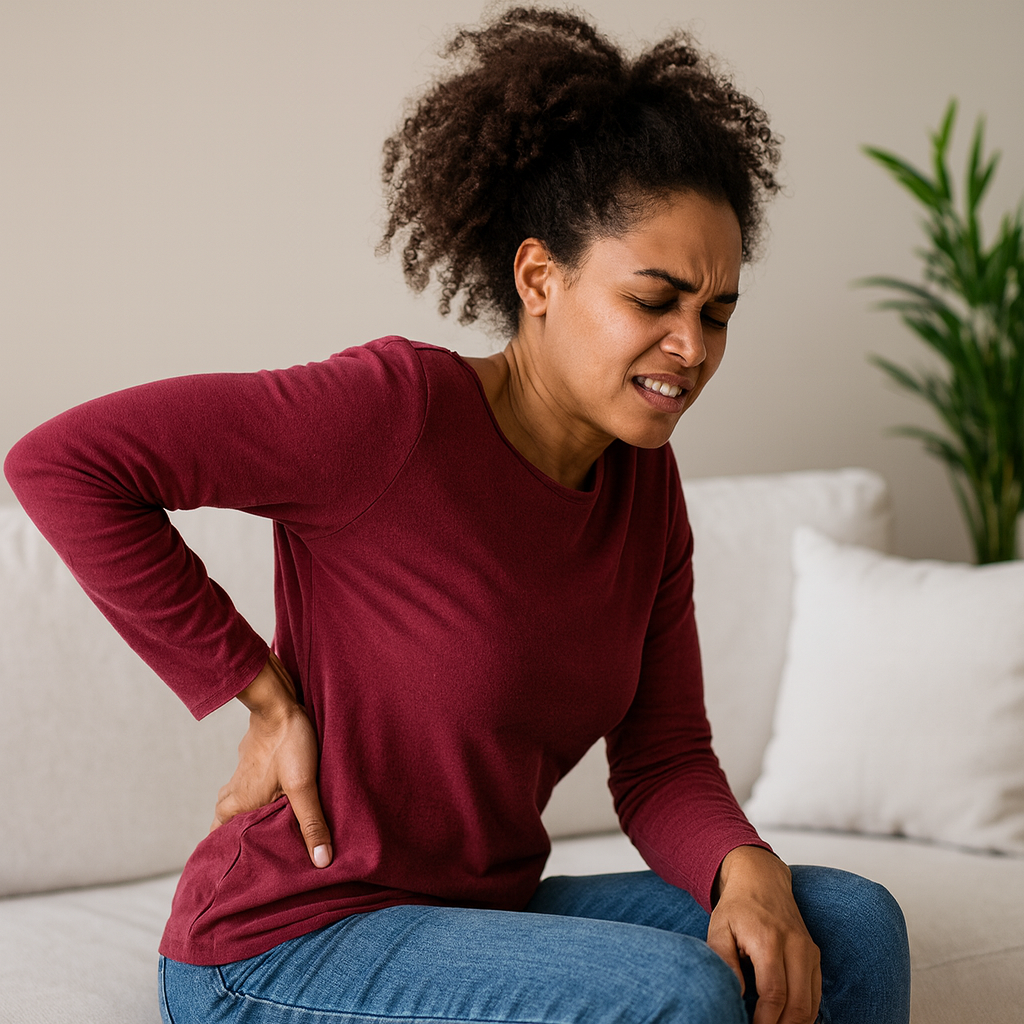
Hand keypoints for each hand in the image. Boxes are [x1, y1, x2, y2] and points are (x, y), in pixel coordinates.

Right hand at [210, 651, 333, 867]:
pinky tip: (274, 805)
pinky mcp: (251, 764)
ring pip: (237, 809)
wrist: (280, 702)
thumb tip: (320, 861)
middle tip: (255, 864)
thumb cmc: (289, 743)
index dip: (224, 862)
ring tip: (267, 839)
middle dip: (237, 845)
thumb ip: (311, 823)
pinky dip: (256, 803)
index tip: (232, 881)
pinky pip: (248, 791)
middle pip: (226, 829)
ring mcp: (240, 778)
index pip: (218, 844)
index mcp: (235, 806)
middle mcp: (231, 795)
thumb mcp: (303, 786)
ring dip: (247, 823)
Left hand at [707, 846, 820, 1023]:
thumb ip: (724, 960)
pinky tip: (788, 1019)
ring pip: (811, 1004)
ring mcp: (809, 950)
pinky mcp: (815, 955)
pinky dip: (806, 1012)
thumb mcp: (719, 927)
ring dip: (796, 1023)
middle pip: (798, 1005)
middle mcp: (795, 946)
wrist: (761, 878)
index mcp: (769, 940)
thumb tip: (735, 993)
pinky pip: (816, 993)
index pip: (774, 994)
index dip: (765, 1021)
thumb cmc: (738, 905)